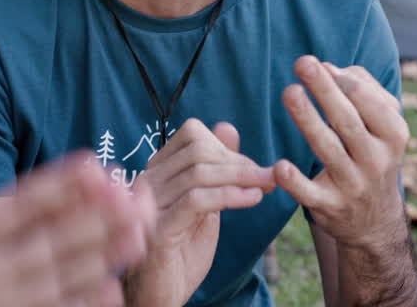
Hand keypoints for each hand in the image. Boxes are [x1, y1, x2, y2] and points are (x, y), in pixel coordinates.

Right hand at [0, 146, 155, 306]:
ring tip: (139, 234)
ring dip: (102, 255)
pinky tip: (111, 292)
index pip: (17, 207)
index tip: (94, 165)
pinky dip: (80, 305)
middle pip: (51, 240)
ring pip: (59, 279)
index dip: (58, 185)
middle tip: (137, 195)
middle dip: (97, 216)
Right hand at [125, 119, 275, 306]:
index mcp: (158, 171)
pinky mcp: (159, 229)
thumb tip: (227, 127)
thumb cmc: (181, 250)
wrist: (162, 294)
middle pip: (198, 151)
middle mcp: (148, 182)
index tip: (255, 167)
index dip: (228, 147)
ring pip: (199, 173)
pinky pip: (197, 200)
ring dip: (242, 177)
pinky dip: (230, 195)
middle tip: (269, 178)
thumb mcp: (204, 204)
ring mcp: (150, 205)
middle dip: (240, 162)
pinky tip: (252, 199)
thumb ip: (214, 169)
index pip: (192, 134)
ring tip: (266, 186)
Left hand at [274, 55, 409, 250]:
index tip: (320, 64)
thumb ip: (362, 89)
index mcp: (393, 135)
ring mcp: (354, 186)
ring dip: (308, 120)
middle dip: (325, 90)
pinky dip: (295, 182)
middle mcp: (377, 161)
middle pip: (348, 121)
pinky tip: (280, 166)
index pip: (369, 102)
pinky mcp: (330, 207)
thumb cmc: (372, 153)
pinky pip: (311, 194)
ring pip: (328, 150)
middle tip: (303, 63)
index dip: (343, 81)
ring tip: (290, 92)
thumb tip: (329, 68)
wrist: (375, 220)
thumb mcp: (384, 124)